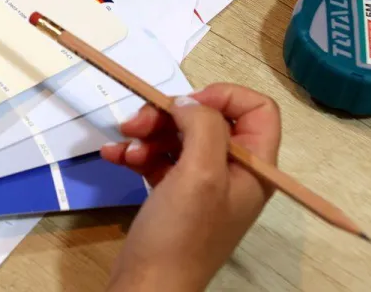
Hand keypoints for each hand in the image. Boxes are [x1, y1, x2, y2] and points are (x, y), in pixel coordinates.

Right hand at [100, 84, 280, 291]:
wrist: (149, 285)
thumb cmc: (181, 233)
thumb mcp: (200, 173)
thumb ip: (203, 126)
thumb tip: (188, 102)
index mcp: (254, 168)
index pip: (256, 110)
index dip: (222, 97)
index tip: (185, 105)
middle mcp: (233, 173)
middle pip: (208, 119)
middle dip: (169, 115)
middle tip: (137, 122)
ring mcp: (203, 185)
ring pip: (178, 136)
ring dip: (147, 132)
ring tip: (123, 145)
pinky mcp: (174, 195)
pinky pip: (157, 157)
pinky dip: (135, 151)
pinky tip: (113, 155)